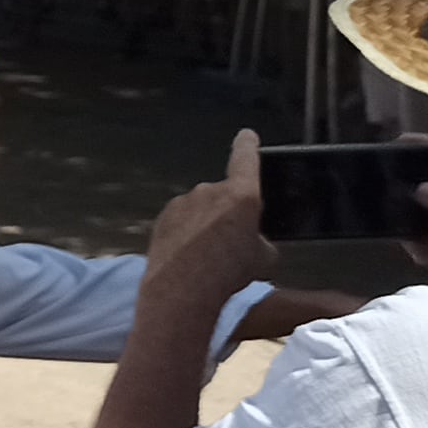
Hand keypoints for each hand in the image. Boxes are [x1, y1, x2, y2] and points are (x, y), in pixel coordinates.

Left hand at [147, 130, 274, 295]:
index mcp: (241, 194)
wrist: (181, 290)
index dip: (248, 146)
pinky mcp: (163, 217)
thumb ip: (260, 238)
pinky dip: (186, 234)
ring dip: (205, 226)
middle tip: (230, 244)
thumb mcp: (264, 257)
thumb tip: (251, 241)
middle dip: (228, 215)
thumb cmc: (228, 273)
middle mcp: (210, 191)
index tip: (247, 137)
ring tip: (208, 258)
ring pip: (201, 210)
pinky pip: (182, 221)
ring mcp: (183, 202)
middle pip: (224, 196)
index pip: (246, 158)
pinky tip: (188, 257)